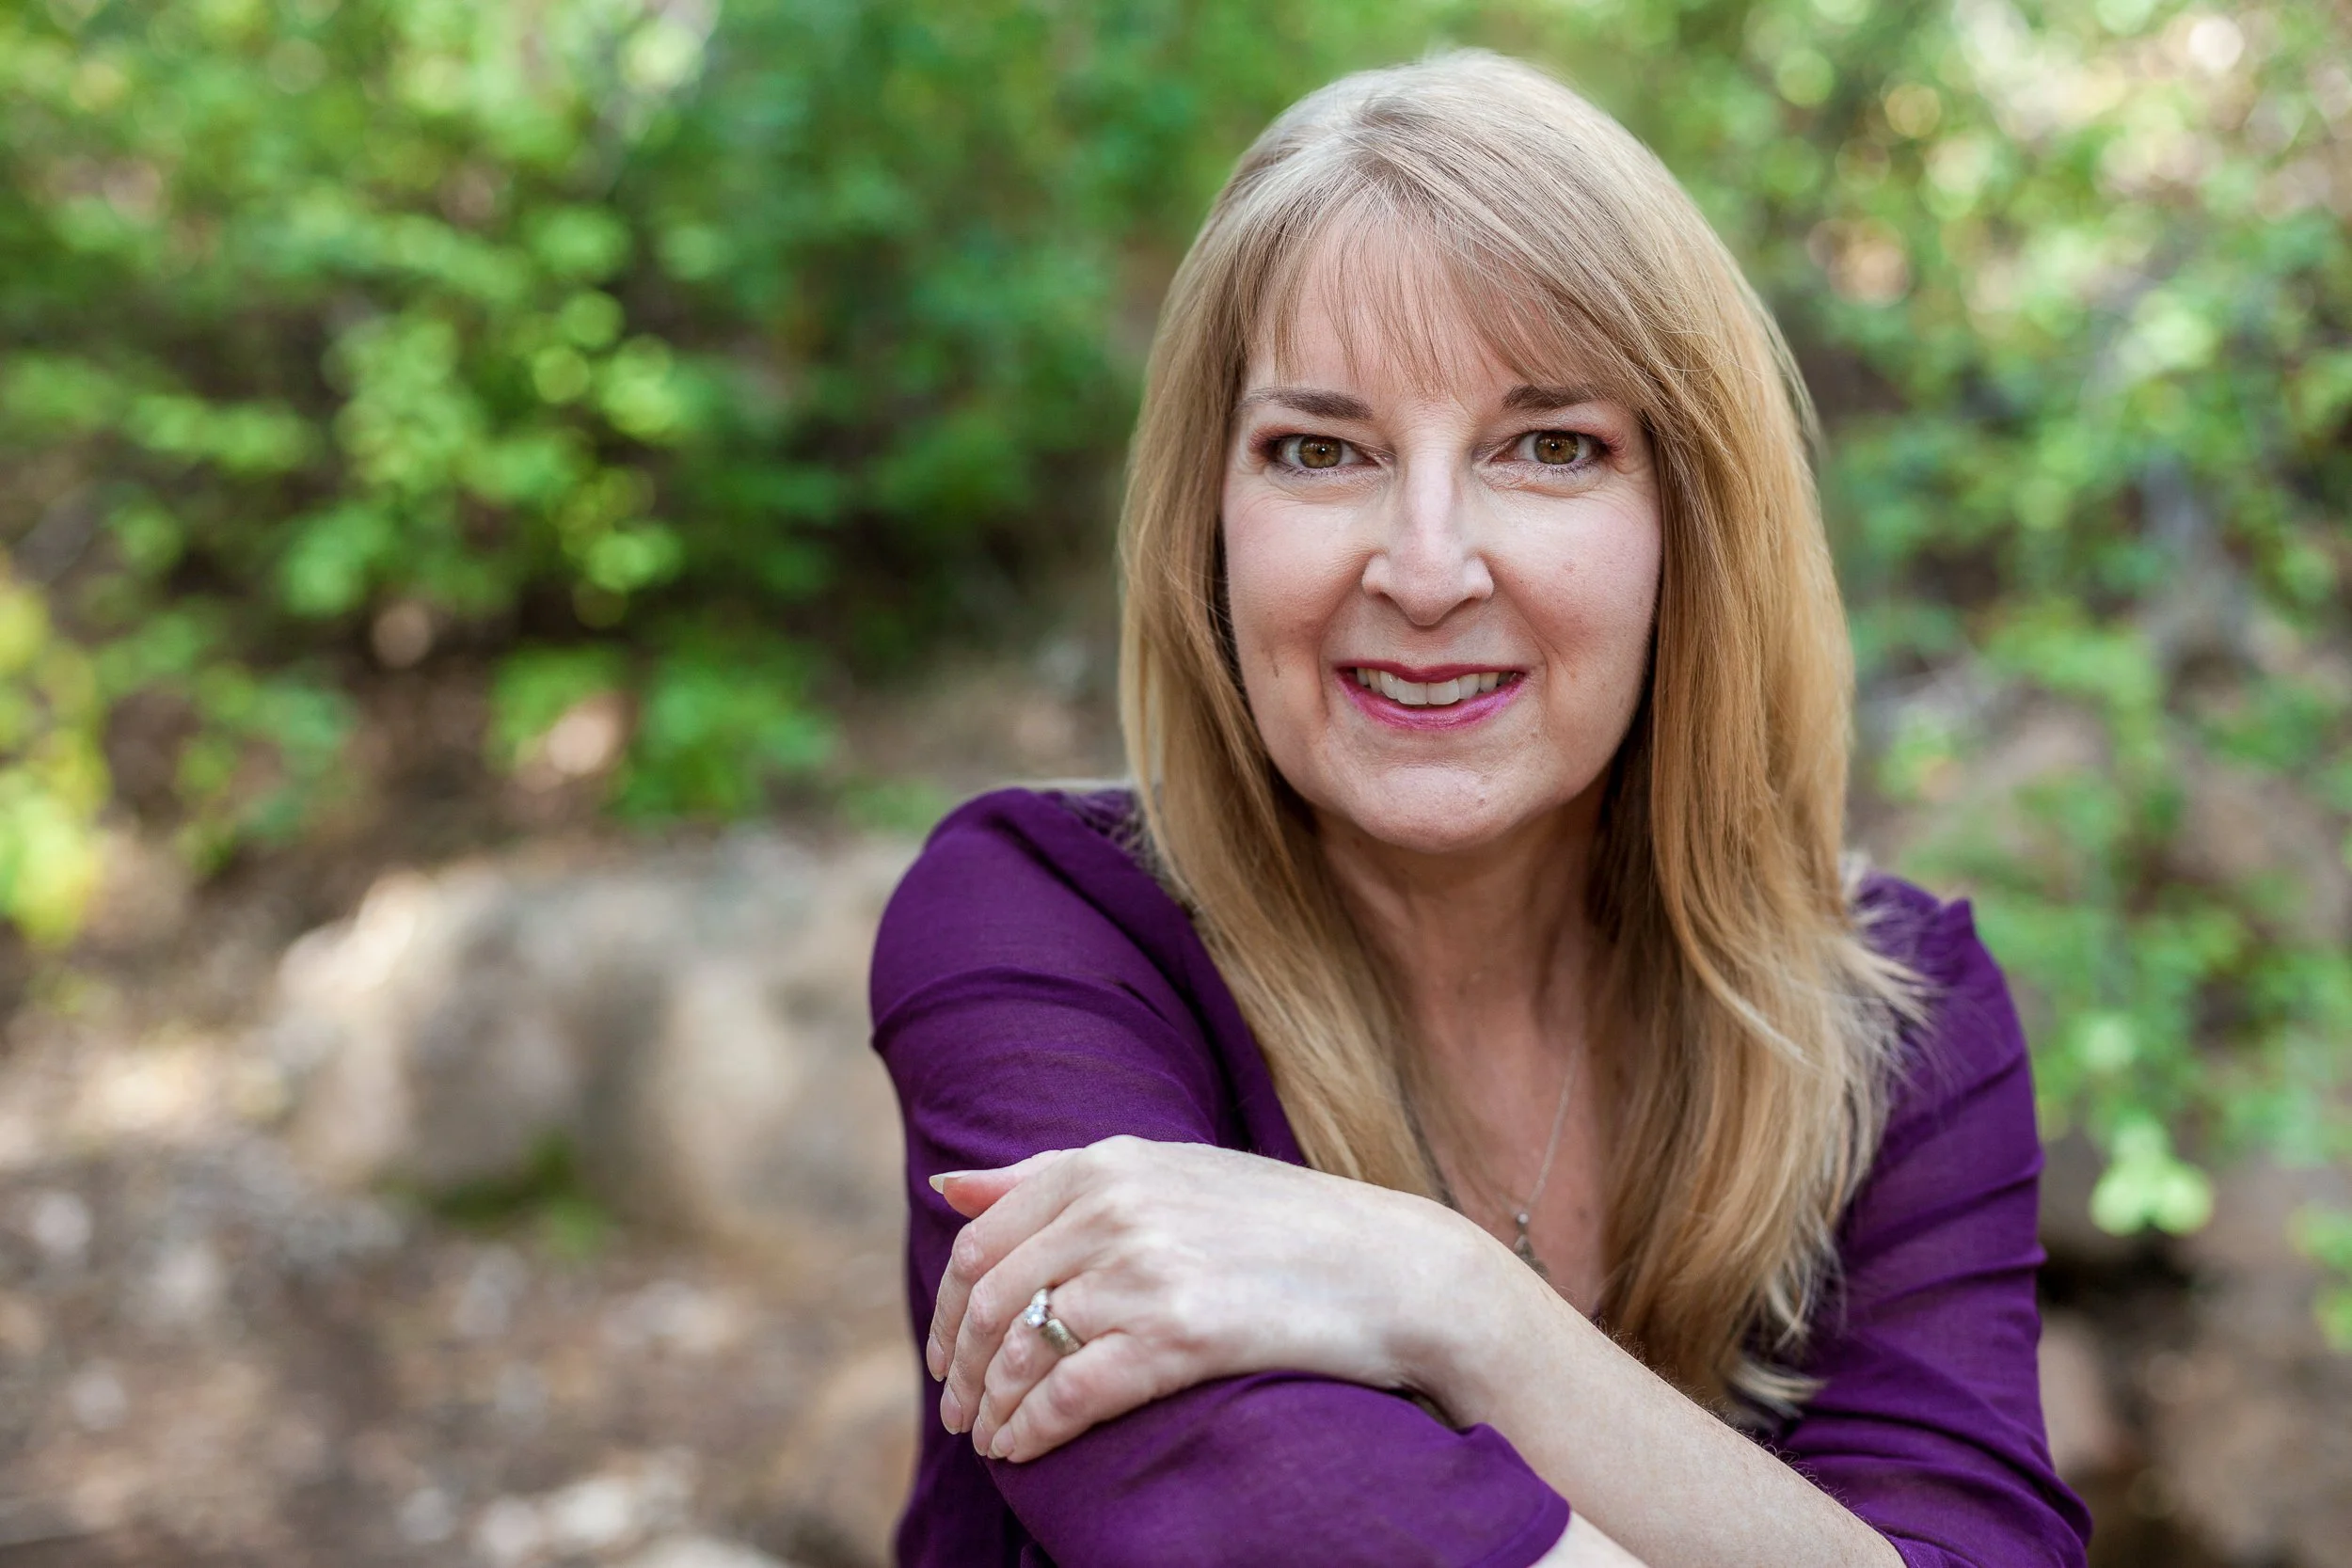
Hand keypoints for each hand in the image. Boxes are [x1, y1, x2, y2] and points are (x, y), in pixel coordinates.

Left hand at [926, 1134, 1484, 1462]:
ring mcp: (1145, 1268)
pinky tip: (1024, 1451)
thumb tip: (945, 1186)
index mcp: (1105, 1162)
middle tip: (959, 1413)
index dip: (948, 1308)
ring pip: (1021, 1349)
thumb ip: (1051, 1174)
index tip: (947, 1354)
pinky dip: (1031, 1431)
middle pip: (988, 1298)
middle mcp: (1115, 1205)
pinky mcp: (1180, 1333)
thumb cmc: (1280, 1224)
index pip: (981, 1240)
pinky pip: (1069, 1393)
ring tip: (990, 1441)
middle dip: (961, 1368)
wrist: (1393, 1268)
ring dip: (991, 1407)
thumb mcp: (1165, 1172)